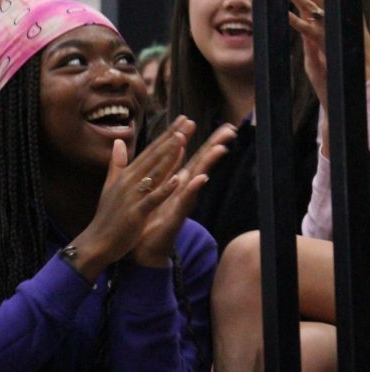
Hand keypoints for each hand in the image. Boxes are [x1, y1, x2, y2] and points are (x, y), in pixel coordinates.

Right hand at [67, 117, 194, 280]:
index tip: (181, 120)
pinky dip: (164, 189)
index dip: (166, 135)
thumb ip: (116, 164)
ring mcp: (132, 196)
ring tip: (183, 139)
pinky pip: (152, 199)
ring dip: (168, 156)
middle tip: (188, 121)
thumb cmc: (106, 218)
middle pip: (154, 157)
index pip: (150, 151)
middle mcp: (129, 181)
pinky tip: (177, 179)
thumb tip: (118, 142)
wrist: (96, 242)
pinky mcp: (135, 213)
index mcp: (126, 175)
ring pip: (154, 173)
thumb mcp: (110, 187)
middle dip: (171, 138)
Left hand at [133, 123, 235, 266]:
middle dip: (214, 146)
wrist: (142, 249)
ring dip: (208, 164)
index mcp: (175, 182)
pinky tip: (200, 178)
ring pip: (197, 179)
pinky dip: (192, 189)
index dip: (198, 139)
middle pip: (200, 164)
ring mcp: (181, 203)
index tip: (211, 122)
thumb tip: (169, 149)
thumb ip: (160, 168)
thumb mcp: (152, 189)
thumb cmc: (148, 219)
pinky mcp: (176, 217)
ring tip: (221, 148)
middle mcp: (182, 191)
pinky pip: (185, 201)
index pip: (190, 156)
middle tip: (229, 129)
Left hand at [289, 0, 369, 157]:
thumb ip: (314, 32)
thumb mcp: (323, 47)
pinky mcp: (325, 46)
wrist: (353, 88)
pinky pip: (309, 32)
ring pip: (312, 8)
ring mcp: (329, 31)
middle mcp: (334, 19)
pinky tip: (287, 14)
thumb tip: (303, 16)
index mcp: (336, 16)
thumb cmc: (337, 71)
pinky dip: (298, 23)